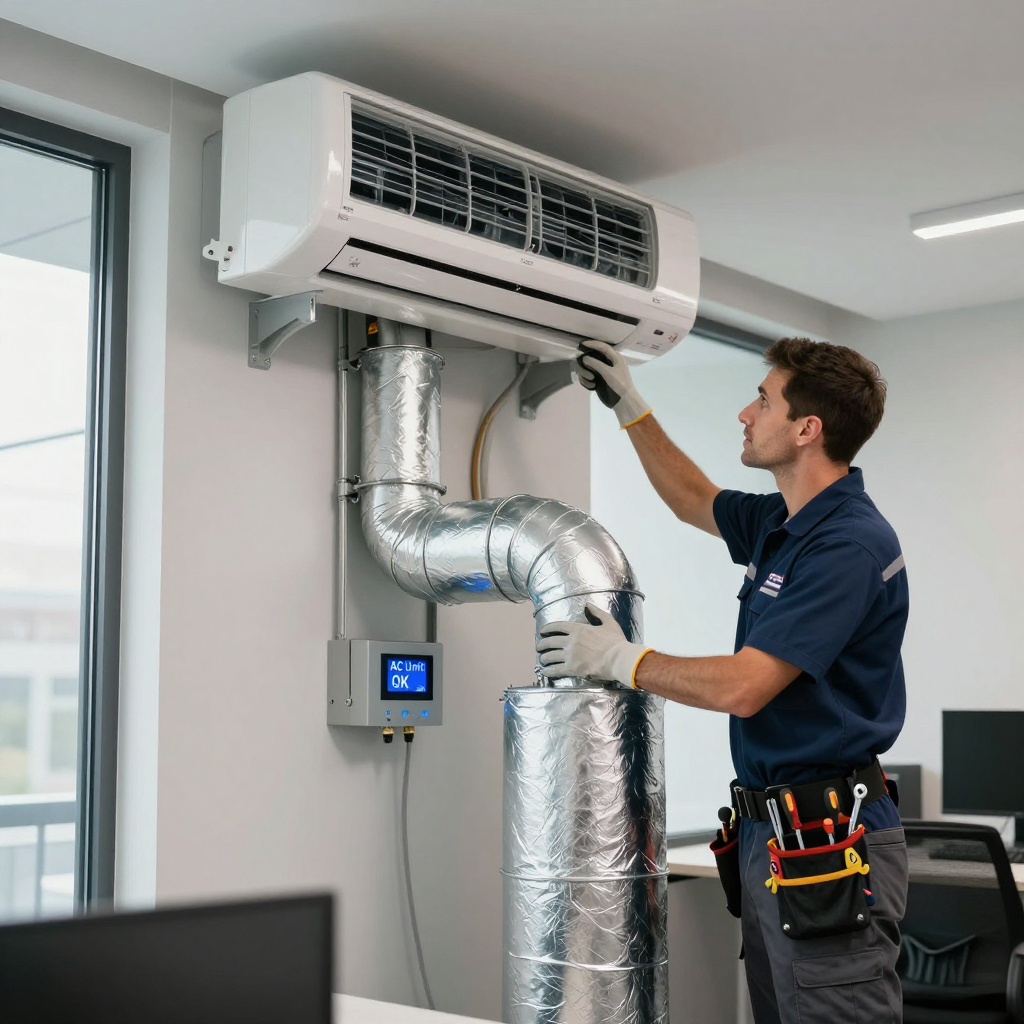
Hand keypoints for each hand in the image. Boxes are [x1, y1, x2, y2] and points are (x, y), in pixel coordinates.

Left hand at [536, 603, 652, 686]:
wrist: (618, 658)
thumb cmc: (615, 641)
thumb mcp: (608, 622)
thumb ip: (597, 612)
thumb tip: (587, 604)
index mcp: (578, 629)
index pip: (557, 626)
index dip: (547, 628)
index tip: (542, 631)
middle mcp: (570, 641)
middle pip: (550, 642)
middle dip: (542, 644)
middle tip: (538, 647)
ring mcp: (570, 655)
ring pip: (550, 656)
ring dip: (544, 658)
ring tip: (542, 659)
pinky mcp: (572, 669)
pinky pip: (555, 670)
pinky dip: (548, 671)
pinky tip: (544, 672)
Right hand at [576, 340, 651, 427]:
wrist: (624, 401)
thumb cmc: (620, 385)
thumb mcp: (608, 372)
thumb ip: (596, 363)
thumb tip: (584, 358)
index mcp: (615, 358)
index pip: (602, 347)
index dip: (592, 344)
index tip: (581, 344)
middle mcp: (609, 362)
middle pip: (593, 356)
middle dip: (586, 362)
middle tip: (583, 369)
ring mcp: (603, 371)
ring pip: (589, 367)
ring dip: (585, 373)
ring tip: (590, 380)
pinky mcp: (599, 380)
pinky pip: (588, 376)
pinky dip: (587, 380)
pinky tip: (591, 386)